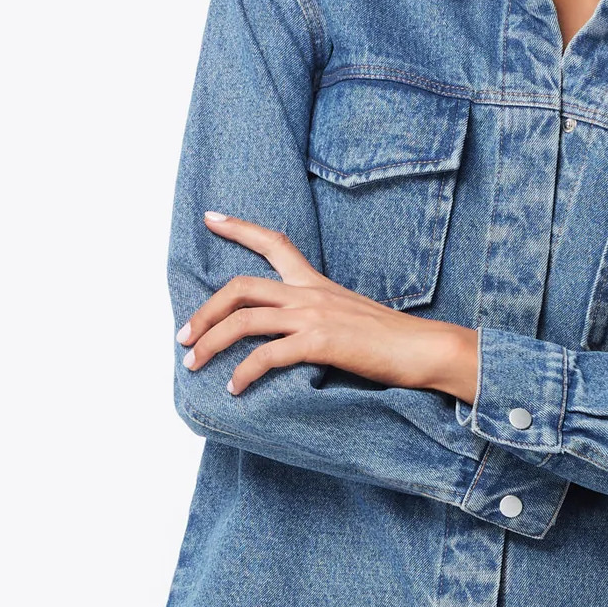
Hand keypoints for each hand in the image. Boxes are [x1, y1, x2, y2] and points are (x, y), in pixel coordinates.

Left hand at [182, 214, 478, 400]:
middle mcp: (309, 293)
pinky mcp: (320, 342)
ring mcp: (314, 315)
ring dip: (211, 342)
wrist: (424, 349)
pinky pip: (267, 355)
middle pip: (240, 287)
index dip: (239, 228)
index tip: (211, 217)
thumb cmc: (391, 342)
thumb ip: (318, 318)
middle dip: (204, 311)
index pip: (274, 242)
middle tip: (183, 336)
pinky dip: (244, 373)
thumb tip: (293, 336)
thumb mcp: (349, 317)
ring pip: (244, 320)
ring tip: (194, 364)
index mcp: (315, 283)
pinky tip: (235, 389)